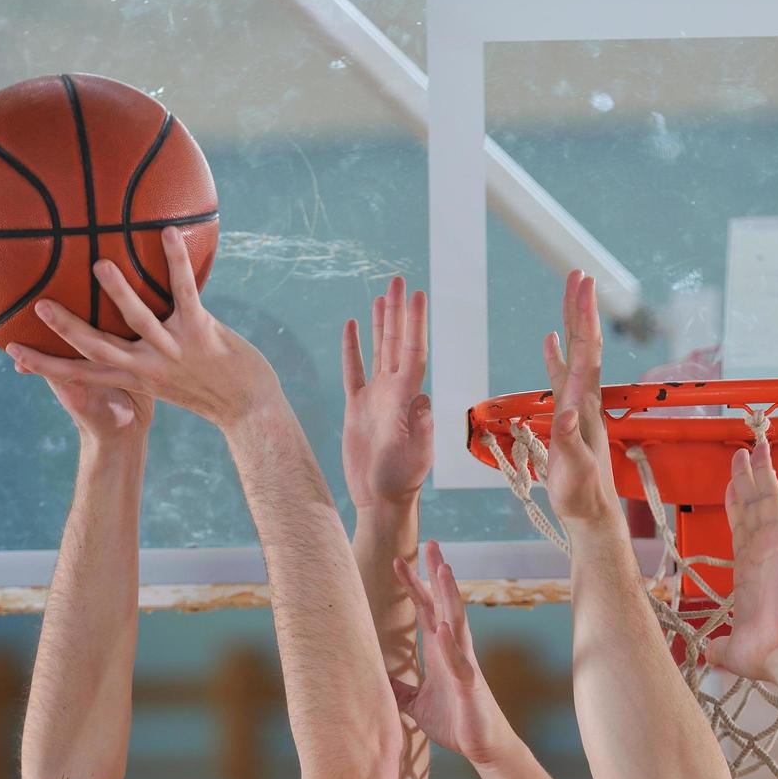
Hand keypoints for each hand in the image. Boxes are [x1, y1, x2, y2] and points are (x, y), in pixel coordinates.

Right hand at [4, 227, 281, 429]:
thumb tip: (127, 339)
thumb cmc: (211, 392)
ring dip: (120, 293)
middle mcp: (150, 367)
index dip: (47, 364)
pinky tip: (168, 234)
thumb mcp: (170, 382)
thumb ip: (145, 363)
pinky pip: (185, 292)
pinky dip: (176, 262)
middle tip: (39, 304)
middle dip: (68, 328)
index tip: (12, 351)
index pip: (83, 372)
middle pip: (99, 347)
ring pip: (140, 319)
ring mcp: (176, 350)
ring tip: (100, 265)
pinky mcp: (203, 332)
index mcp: (136, 378)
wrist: (251, 411)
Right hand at [341, 277, 431, 506]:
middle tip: (399, 280)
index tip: (416, 295)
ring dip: (381, 323)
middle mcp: (394, 392)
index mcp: (408, 398)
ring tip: (382, 295)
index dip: (415, 323)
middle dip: (398, 312)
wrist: (381, 499)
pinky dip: (354, 348)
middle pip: (397, 342)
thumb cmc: (401, 481)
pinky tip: (354, 326)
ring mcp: (375, 398)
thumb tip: (424, 402)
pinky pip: (353, 371)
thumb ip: (420, 429)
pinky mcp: (357, 408)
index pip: (413, 351)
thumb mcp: (415, 456)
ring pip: (378, 351)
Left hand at [391, 541, 514, 765]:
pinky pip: (460, 661)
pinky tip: (444, 627)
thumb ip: (398, 688)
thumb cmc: (453, 721)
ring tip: (444, 570)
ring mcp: (464, 663)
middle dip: (437, 573)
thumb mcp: (415, 703)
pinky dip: (451, 644)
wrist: (482, 746)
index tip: (398, 561)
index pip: (425, 609)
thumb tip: (373, 678)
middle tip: (432, 543)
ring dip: (450, 596)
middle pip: (444, 603)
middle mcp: (453, 648)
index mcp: (439, 649)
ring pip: (457, 621)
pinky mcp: (469, 684)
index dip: (413, 586)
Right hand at [541, 271, 618, 524]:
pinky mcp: (570, 416)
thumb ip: (566, 441)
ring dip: (572, 323)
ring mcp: (579, 406)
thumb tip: (565, 413)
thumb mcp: (572, 470)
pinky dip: (557, 355)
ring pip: (577, 355)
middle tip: (578, 274)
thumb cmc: (581, 495)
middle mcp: (586, 399)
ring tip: (569, 294)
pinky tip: (551, 340)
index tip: (583, 285)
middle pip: (587, 344)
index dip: (584, 318)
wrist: (591, 513)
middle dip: (581, 308)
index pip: (588, 352)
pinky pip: (563, 376)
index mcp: (586, 406)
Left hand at [707, 443, 777, 681]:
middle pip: (754, 505)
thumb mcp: (730, 650)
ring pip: (770, 497)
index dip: (734, 505)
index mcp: (749, 571)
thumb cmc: (764, 654)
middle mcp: (764, 552)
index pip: (740, 528)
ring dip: (763, 470)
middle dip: (747, 478)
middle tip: (741, 451)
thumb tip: (708, 656)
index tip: (730, 484)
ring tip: (757, 444)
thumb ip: (718, 648)